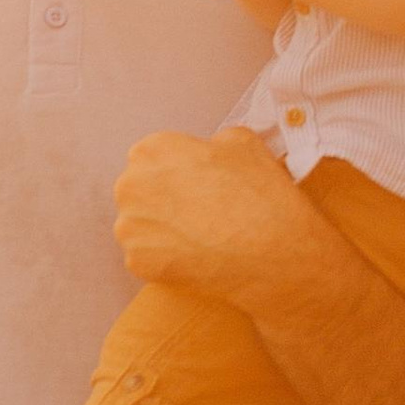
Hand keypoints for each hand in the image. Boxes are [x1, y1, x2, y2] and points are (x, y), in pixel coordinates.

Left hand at [113, 125, 311, 305]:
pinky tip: (196, 254)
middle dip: (165, 198)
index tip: (198, 183)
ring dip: (164, 228)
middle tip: (200, 210)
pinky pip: (148, 255)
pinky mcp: (137, 262)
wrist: (274, 254)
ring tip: (201, 235)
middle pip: (141, 190)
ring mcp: (130, 227)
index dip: (179, 170)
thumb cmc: (260, 195)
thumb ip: (213, 141)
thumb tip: (208, 152)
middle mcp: (131, 185)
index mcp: (152, 150)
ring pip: (142, 224)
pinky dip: (168, 257)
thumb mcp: (244, 143)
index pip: (153, 156)